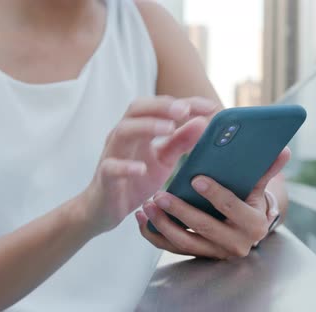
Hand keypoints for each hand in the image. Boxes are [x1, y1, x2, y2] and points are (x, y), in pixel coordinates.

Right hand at [82, 96, 219, 234]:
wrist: (106, 209)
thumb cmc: (135, 180)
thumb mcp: (163, 160)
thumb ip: (180, 142)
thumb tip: (203, 122)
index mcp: (139, 129)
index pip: (160, 106)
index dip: (185, 103)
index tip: (210, 107)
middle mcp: (124, 136)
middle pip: (138, 109)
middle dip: (162, 106)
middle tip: (185, 110)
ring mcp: (112, 154)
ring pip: (124, 130)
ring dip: (147, 127)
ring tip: (169, 129)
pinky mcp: (105, 176)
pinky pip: (111, 167)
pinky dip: (126, 166)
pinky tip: (142, 168)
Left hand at [136, 148, 290, 258]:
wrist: (246, 231)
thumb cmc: (250, 202)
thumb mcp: (258, 189)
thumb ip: (266, 170)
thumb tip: (284, 149)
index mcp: (253, 224)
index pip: (232, 207)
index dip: (214, 193)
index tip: (195, 178)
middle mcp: (235, 244)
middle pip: (204, 228)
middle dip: (180, 211)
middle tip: (160, 194)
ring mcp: (214, 253)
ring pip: (184, 242)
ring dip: (162, 225)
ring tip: (148, 205)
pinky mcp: (196, 255)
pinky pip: (171, 248)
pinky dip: (154, 235)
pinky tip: (142, 218)